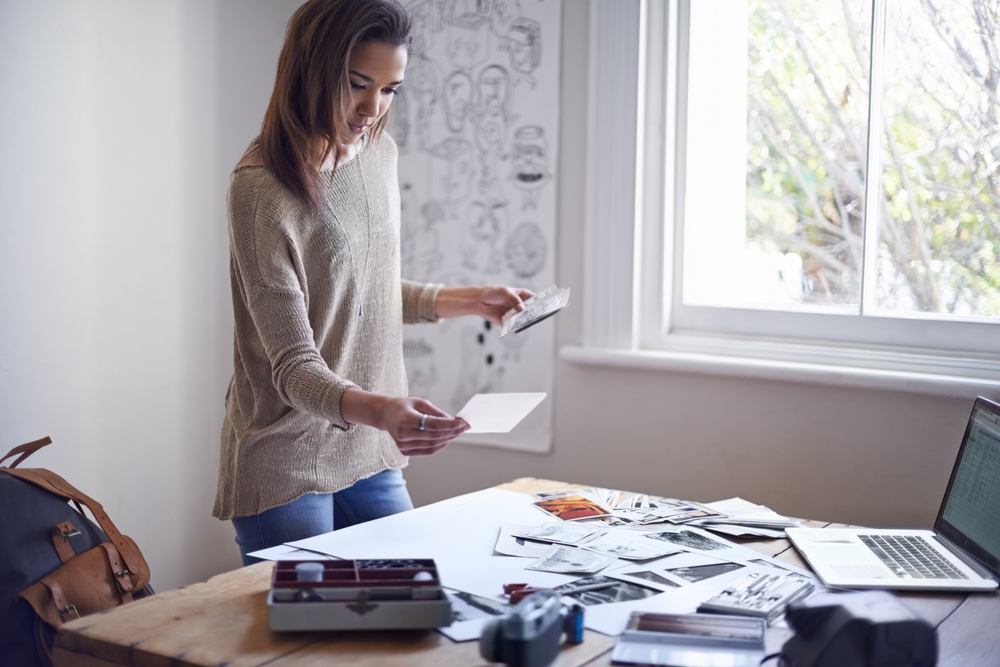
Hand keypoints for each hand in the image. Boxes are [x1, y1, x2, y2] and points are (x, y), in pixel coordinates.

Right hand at [341, 389, 468, 455]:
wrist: (384, 415)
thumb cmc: (403, 406)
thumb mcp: (419, 402)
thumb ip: (436, 412)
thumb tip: (453, 422)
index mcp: (406, 419)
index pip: (433, 425)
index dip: (451, 425)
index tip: (464, 422)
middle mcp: (403, 434)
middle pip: (435, 436)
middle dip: (453, 432)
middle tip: (465, 426)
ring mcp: (403, 445)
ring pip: (433, 445)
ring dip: (448, 439)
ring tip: (458, 432)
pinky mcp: (404, 451)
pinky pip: (427, 450)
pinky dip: (440, 445)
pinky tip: (448, 438)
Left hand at [435, 285, 534, 325]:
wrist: (479, 301)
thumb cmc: (493, 292)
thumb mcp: (504, 292)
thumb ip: (513, 299)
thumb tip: (521, 308)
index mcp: (523, 296)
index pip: (536, 299)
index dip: (543, 303)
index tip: (547, 306)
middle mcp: (521, 306)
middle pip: (532, 312)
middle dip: (535, 314)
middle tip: (538, 315)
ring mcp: (516, 315)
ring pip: (524, 320)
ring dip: (526, 322)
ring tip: (527, 321)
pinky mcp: (508, 323)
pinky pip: (514, 327)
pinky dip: (516, 328)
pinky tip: (516, 327)